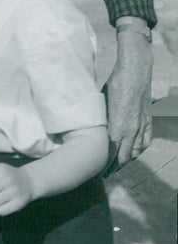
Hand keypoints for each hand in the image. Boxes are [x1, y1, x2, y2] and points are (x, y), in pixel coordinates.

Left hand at [106, 30, 152, 164]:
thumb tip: (95, 134)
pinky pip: (146, 140)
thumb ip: (102, 123)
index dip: (106, 166)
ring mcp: (142, 125)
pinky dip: (140, 149)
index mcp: (118, 127)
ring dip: (128, 160)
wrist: (135, 70)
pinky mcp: (148, 119)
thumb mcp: (102, 105)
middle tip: (106, 173)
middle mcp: (132, 129)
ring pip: (136, 151)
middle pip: (124, 157)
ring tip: (119, 164)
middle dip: (115, 167)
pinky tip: (135, 152)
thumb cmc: (114, 84)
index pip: (111, 155)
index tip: (99, 172)